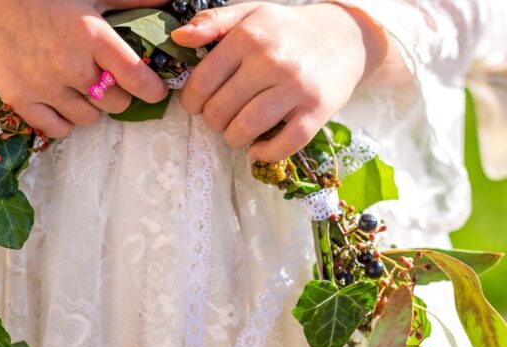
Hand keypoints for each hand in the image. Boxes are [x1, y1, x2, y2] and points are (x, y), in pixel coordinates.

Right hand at [0, 0, 169, 136]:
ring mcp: (44, 86)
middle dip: (120, 95)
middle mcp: (70, 65)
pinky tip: (64, 103)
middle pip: (116, 103)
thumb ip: (132, 2)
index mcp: (91, 35)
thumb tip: (170, 4)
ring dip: (93, 108)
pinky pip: (58, 130)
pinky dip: (66, 122)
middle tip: (108, 81)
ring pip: (90, 119)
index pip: (136, 77)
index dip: (153, 90)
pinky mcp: (21, 101)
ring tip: (83, 90)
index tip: (154, 91)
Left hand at [172, 2, 387, 160]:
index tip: (197, 105)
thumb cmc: (287, 30)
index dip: (191, 102)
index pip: (202, 83)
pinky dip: (264, 153)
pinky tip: (258, 148)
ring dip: (233, 139)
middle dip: (212, 121)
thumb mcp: (250, 14)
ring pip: (246, 129)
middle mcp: (271, 61)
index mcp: (249, 37)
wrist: (346, 37)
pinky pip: (283, 144)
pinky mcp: (316, 110)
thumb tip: (178, 38)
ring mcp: (296, 87)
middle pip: (220, 110)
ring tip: (235, 132)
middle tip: (219, 117)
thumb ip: (212, 22)